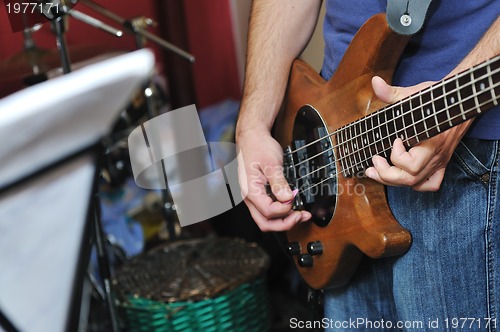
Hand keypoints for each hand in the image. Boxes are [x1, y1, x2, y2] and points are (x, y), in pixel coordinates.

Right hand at [236, 128, 310, 230]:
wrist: (251, 137)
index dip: (285, 209)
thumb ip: (278, 182)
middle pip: (265, 223)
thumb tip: (287, 199)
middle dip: (285, 224)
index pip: (268, 211)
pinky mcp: (259, 195)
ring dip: (285, 221)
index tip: (295, 198)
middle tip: (301, 216)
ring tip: (302, 215)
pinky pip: (269, 211)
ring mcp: (254, 197)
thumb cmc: (258, 146)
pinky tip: (293, 208)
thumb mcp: (271, 162)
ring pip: (267, 220)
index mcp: (250, 191)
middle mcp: (249, 197)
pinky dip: (282, 213)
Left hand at [365, 76, 470, 190]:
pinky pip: (431, 184)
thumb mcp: (412, 94)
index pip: (410, 165)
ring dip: (393, 181)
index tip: (394, 140)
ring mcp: (439, 161)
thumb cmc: (435, 98)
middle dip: (385, 174)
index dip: (396, 156)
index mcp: (431, 141)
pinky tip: (403, 177)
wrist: (458, 100)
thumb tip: (375, 82)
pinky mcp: (441, 163)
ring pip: (416, 184)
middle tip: (373, 161)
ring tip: (376, 171)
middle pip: (409, 179)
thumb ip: (391, 93)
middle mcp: (436, 155)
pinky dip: (415, 185)